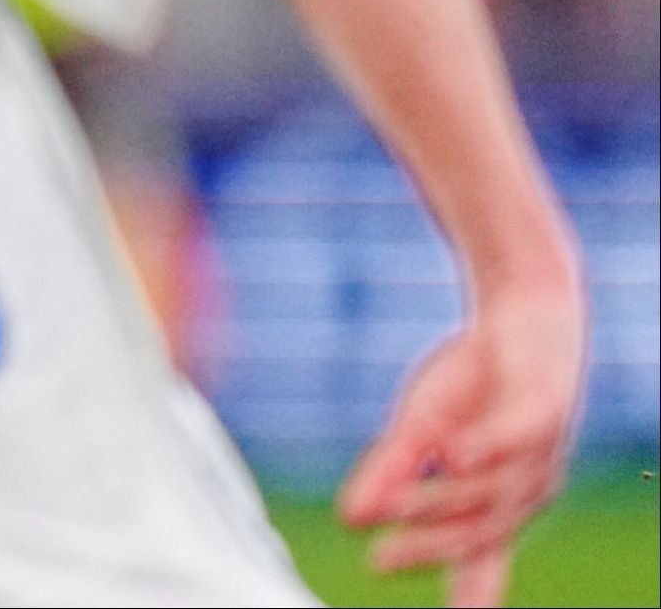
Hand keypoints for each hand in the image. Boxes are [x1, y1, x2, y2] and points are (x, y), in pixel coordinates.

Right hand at [337, 286, 586, 606]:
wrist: (525, 314)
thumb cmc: (475, 384)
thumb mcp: (419, 430)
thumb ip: (389, 472)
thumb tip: (348, 519)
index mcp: (497, 504)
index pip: (479, 561)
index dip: (467, 596)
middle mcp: (525, 490)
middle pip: (477, 530)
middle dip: (429, 547)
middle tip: (379, 561)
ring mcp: (540, 452)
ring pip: (489, 490)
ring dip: (438, 500)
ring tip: (388, 507)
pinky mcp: (546, 406)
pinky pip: (516, 436)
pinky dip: (485, 448)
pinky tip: (450, 454)